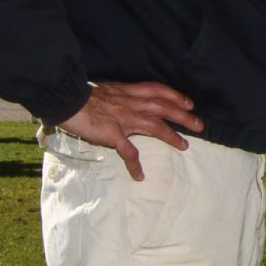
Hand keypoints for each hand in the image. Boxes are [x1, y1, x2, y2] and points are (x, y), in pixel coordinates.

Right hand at [56, 81, 203, 181]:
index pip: (159, 90)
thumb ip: (119, 95)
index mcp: (129, 92)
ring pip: (155, 127)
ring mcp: (124, 119)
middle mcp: (131, 104)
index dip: (176, 96)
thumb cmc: (82, 94)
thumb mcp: (107, 89)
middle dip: (184, 116)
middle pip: (164, 108)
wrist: (66, 99)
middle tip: (199, 125)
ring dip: (172, 136)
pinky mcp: (113, 134)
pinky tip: (140, 175)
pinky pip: (128, 151)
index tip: (189, 103)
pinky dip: (134, 164)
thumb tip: (124, 100)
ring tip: (184, 146)